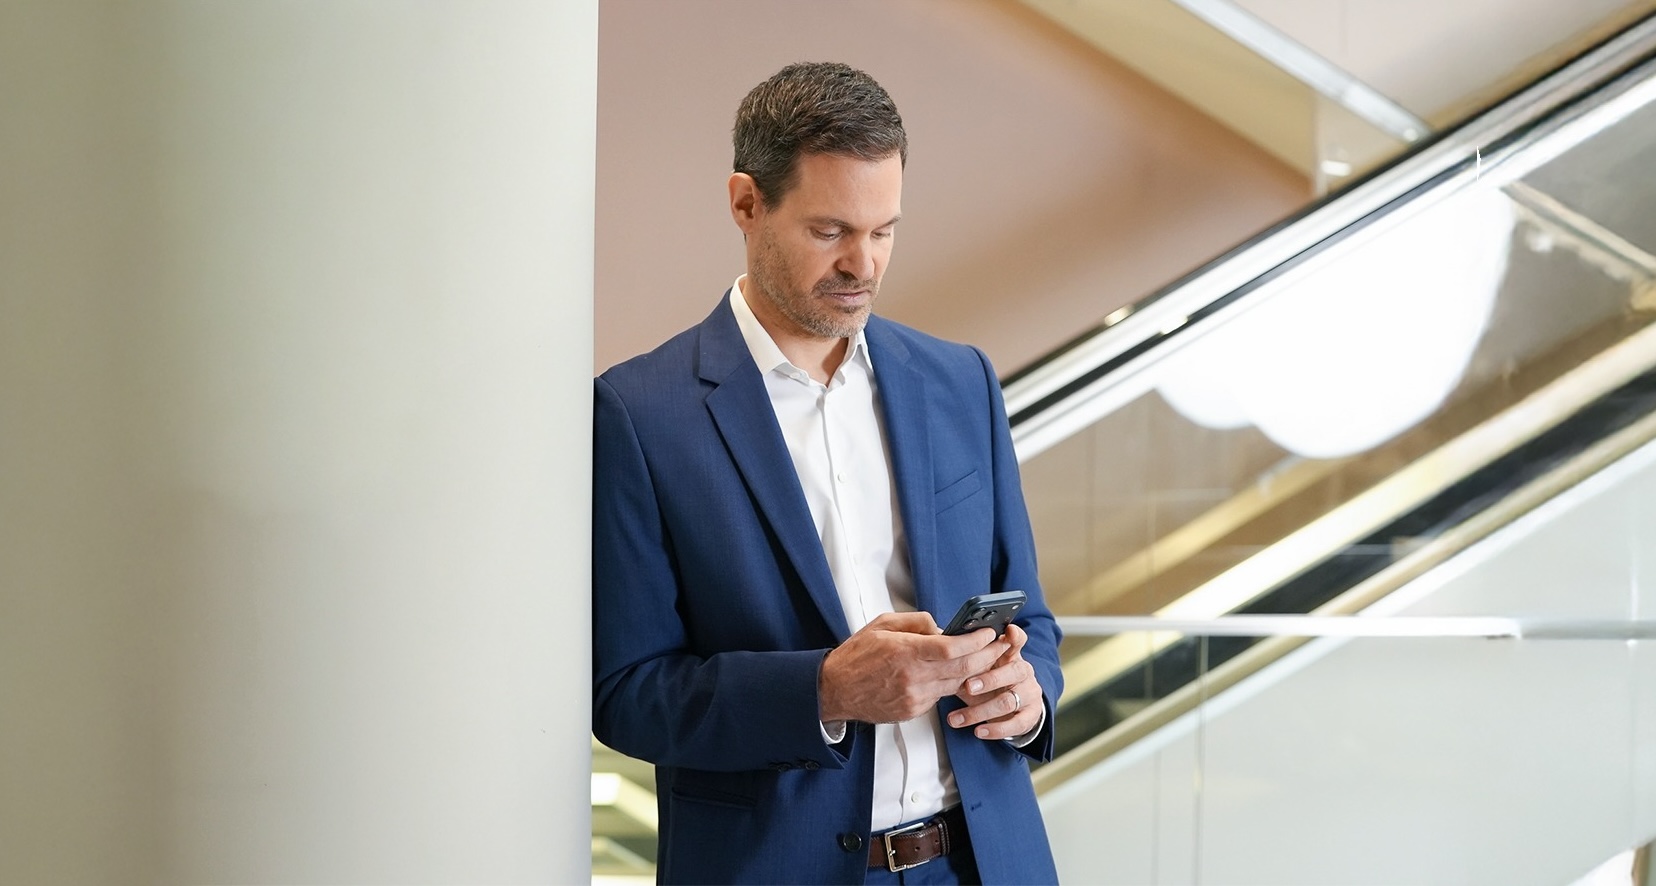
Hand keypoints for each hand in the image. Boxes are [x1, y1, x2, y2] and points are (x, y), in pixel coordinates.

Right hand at [819, 612, 1007, 723]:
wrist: (834, 690)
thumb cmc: (856, 656)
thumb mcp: (882, 625)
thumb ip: (916, 622)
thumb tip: (942, 627)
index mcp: (904, 651)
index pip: (951, 647)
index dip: (975, 640)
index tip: (987, 632)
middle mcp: (912, 676)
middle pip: (962, 668)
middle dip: (986, 655)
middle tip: (998, 645)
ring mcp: (914, 697)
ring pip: (956, 684)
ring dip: (973, 671)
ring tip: (984, 658)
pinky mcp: (912, 711)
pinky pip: (940, 696)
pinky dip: (949, 684)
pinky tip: (951, 674)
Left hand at [949, 623, 1042, 740]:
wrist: (1013, 708)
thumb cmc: (990, 682)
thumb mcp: (980, 668)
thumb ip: (968, 659)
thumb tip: (941, 649)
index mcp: (1011, 655)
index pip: (1017, 641)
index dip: (1015, 636)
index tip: (1008, 631)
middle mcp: (1023, 672)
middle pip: (1013, 671)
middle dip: (989, 679)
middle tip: (968, 686)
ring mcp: (1030, 693)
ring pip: (1007, 701)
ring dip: (979, 711)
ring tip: (957, 718)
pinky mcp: (1031, 715)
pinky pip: (1016, 724)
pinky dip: (995, 729)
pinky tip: (979, 731)